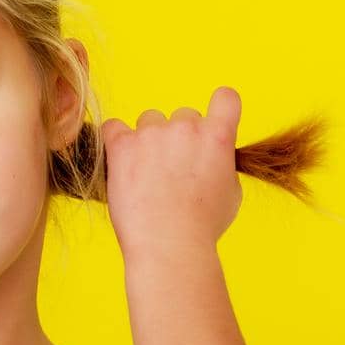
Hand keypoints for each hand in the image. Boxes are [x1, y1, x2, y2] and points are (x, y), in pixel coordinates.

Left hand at [101, 86, 242, 255]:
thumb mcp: (230, 195)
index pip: (226, 98)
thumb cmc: (201, 228)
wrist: (169, 246)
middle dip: (177, 138)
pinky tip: (121, 164)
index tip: (210, 125)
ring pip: (149, 121)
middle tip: (171, 173)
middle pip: (182, 116)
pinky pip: (113, 128)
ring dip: (147, 141)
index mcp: (218, 137)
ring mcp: (153, 134)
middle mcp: (187, 128)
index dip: (218, 109)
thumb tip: (214, 158)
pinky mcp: (123, 146)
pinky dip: (116, 142)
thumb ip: (222, 165)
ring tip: (146, 177)